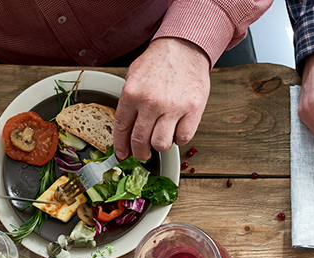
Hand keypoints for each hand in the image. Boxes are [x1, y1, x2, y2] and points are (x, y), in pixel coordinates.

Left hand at [115, 37, 210, 160]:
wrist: (184, 48)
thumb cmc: (159, 62)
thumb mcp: (134, 76)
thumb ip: (129, 102)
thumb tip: (125, 130)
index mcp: (132, 93)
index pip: (122, 128)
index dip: (121, 145)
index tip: (123, 154)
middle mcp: (151, 102)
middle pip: (140, 141)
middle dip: (140, 153)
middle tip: (143, 154)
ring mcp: (173, 107)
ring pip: (161, 144)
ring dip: (160, 145)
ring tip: (161, 138)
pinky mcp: (192, 110)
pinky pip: (183, 138)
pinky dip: (179, 138)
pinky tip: (176, 129)